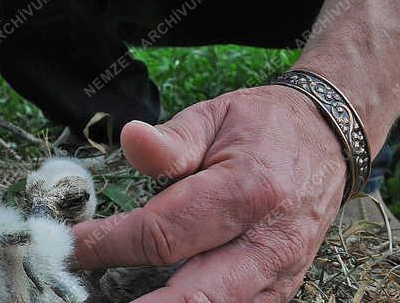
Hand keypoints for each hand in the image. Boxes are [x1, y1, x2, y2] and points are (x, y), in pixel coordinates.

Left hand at [73, 85, 348, 302]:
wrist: (329, 139)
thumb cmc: (264, 124)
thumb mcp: (214, 115)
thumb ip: (171, 139)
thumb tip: (129, 140)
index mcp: (247, 191)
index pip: (164, 233)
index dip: (109, 244)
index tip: (71, 246)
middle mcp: (268, 243)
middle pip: (195, 296)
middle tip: (89, 295)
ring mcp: (280, 274)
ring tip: (122, 301)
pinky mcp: (283, 290)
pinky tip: (157, 299)